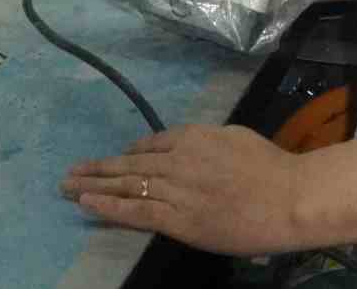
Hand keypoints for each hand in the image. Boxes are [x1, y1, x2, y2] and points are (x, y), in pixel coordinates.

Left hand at [60, 125, 308, 256]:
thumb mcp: (233, 137)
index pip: (151, 145)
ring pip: (126, 186)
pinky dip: (109, 207)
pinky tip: (88, 204)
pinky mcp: (179, 219)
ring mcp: (176, 190)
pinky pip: (137, 211)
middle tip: (69, 173)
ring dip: (93, 186)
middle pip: (128, 165)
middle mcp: (177, 160)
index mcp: (192, 137)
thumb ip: (205, 141)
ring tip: (68, 187)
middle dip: (97, 169)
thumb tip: (187, 146)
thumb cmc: (270, 168)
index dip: (129, 156)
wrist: (289, 197)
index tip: (115, 162)